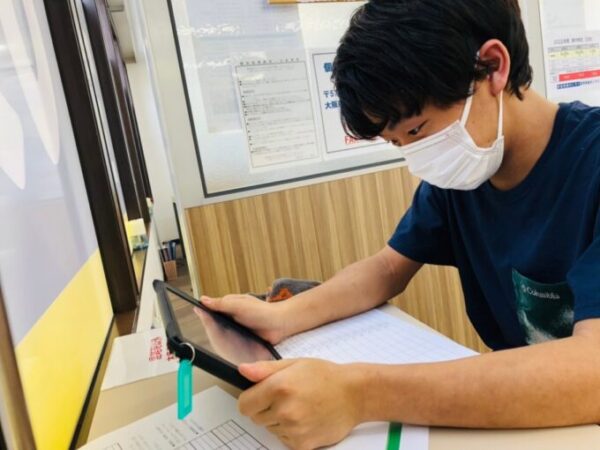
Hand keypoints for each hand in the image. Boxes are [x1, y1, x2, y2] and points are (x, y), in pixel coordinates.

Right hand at [201, 294, 288, 343]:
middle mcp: (232, 314)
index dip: (204, 310)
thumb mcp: (238, 306)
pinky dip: (227, 341)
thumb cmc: (261, 311)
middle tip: (204, 327)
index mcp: (230, 304)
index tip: (196, 312)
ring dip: (218, 333)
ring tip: (211, 338)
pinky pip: (231, 339)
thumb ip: (221, 304)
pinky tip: (223, 345)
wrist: (279, 324)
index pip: (212, 307)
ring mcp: (237, 325)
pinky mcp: (243, 336)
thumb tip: (203, 299)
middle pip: (215, 320)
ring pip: (222, 330)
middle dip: (210, 323)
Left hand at [238, 359, 361, 449]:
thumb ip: (265, 369)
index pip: (244, 405)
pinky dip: (291, 432)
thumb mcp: (294, 364)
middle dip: (265, 408)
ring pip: (270, 429)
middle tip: (286, 397)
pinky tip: (306, 418)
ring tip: (300, 406)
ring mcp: (293, 429)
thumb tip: (242, 370)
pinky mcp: (302, 445)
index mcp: (279, 387)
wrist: (355, 394)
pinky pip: (283, 440)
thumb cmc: (326, 376)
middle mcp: (284, 410)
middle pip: (255, 418)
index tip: (260, 395)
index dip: (251, 399)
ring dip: (279, 420)